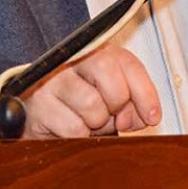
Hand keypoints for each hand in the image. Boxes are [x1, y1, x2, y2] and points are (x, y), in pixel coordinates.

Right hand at [20, 46, 160, 137]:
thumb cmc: (78, 108)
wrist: (36, 120)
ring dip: (97, 123)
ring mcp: (52, 80)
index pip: (127, 63)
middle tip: (113, 118)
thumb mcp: (110, 100)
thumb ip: (133, 105)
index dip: (145, 93)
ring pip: (92, 104)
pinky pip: (74, 127)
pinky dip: (80, 136)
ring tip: (88, 122)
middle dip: (118, 103)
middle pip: (107, 71)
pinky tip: (70, 130)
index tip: (152, 117)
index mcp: (95, 52)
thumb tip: (146, 117)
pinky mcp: (39, 105)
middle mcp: (71, 59)